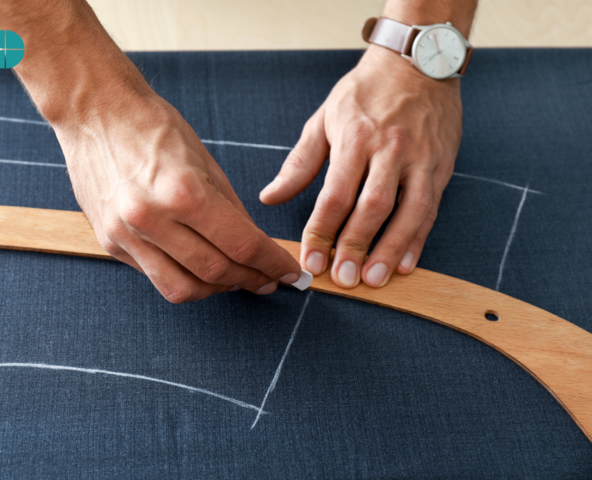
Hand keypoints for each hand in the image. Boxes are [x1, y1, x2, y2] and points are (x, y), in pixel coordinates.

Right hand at [55, 89, 301, 302]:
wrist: (94, 111)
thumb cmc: (153, 126)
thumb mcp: (206, 161)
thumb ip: (232, 209)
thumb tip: (255, 246)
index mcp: (184, 192)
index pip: (242, 245)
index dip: (273, 264)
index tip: (289, 274)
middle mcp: (151, 219)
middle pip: (216, 272)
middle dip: (251, 280)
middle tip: (268, 280)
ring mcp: (126, 235)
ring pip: (182, 289)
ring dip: (216, 290)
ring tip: (235, 280)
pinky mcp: (109, 243)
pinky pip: (155, 276)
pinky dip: (183, 278)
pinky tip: (199, 268)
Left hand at [260, 45, 461, 287]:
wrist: (418, 61)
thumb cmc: (365, 93)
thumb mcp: (324, 119)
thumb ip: (299, 162)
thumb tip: (270, 197)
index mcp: (355, 138)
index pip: (335, 195)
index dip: (321, 232)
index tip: (311, 261)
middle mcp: (390, 150)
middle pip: (372, 207)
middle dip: (356, 247)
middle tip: (343, 279)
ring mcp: (420, 159)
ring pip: (409, 212)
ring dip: (391, 250)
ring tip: (375, 280)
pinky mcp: (441, 167)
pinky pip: (431, 209)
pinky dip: (418, 239)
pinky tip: (405, 264)